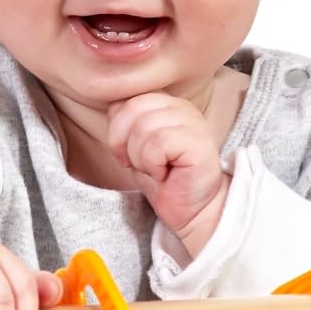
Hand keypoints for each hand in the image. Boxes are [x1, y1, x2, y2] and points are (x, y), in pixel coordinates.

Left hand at [105, 93, 229, 255]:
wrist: (192, 210)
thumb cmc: (165, 181)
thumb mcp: (135, 148)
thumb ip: (125, 124)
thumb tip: (111, 109)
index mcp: (166, 104)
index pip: (126, 99)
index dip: (117, 129)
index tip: (126, 155)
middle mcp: (181, 107)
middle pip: (133, 107)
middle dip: (123, 142)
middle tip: (137, 165)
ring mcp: (192, 122)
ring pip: (144, 126)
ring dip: (140, 157)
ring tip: (155, 170)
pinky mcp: (198, 142)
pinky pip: (158, 143)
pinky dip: (153, 164)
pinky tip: (165, 174)